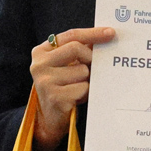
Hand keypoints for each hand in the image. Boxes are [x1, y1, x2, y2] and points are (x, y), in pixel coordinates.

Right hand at [30, 25, 116, 149]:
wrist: (50, 118)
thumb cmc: (63, 87)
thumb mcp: (66, 65)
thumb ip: (79, 50)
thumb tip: (106, 36)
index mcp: (41, 51)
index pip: (71, 35)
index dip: (92, 33)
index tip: (111, 32)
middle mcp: (39, 64)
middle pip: (76, 48)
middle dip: (90, 58)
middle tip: (93, 68)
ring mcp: (45, 81)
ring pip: (82, 70)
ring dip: (87, 80)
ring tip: (78, 88)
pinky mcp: (54, 97)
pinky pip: (83, 88)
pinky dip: (85, 93)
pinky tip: (77, 98)